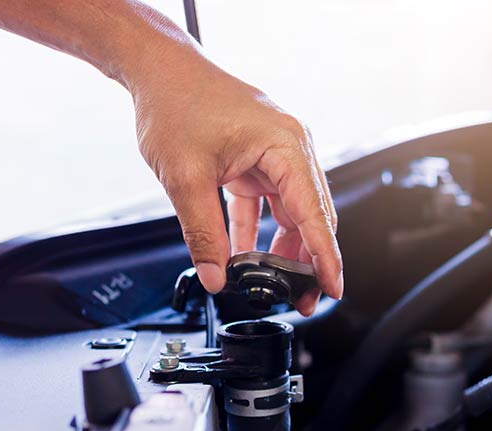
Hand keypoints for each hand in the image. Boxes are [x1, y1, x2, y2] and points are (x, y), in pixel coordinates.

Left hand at [130, 47, 340, 314]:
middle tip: (303, 300)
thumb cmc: (176, 103)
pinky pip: (270, 206)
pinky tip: (246, 257)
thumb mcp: (185, 177)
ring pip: (293, 215)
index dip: (325, 257)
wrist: (159, 70)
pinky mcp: (260, 161)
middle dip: (308, 262)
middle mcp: (291, 149)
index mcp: (286, 146)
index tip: (332, 288)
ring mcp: (277, 156)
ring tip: (273, 284)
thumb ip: (203, 233)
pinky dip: (259, 233)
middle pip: (313, 218)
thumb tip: (216, 277)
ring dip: (284, 250)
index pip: (314, 214)